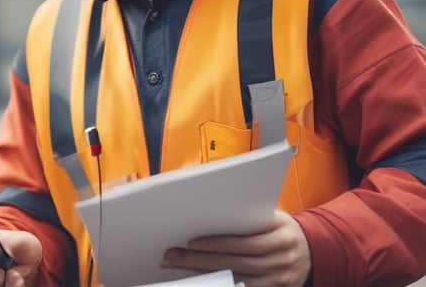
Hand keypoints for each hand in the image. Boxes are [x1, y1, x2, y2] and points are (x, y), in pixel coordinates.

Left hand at [160, 210, 311, 286]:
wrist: (316, 250)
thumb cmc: (284, 229)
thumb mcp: (274, 217)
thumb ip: (248, 217)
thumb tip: (211, 210)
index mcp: (281, 238)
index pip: (243, 243)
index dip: (216, 243)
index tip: (191, 241)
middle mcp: (281, 262)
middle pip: (234, 264)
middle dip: (199, 260)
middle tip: (172, 256)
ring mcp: (279, 281)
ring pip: (236, 282)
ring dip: (205, 276)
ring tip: (180, 271)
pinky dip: (224, 286)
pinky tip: (205, 282)